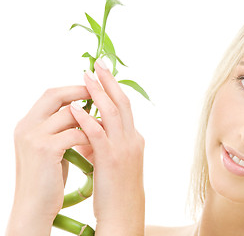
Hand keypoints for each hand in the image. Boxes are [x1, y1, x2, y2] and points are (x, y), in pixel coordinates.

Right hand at [8, 86, 90, 232]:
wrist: (35, 207)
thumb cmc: (48, 180)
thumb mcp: (51, 149)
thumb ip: (61, 130)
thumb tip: (83, 115)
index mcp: (27, 123)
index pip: (51, 95)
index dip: (73, 89)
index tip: (94, 89)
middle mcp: (26, 126)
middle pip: (55, 95)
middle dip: (81, 91)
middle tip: (101, 94)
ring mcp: (33, 136)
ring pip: (68, 114)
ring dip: (90, 117)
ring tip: (105, 122)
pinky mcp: (45, 149)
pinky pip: (75, 133)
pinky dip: (91, 135)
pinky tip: (100, 141)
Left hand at [70, 59, 144, 234]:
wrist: (125, 213)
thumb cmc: (119, 189)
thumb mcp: (116, 162)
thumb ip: (106, 143)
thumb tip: (90, 130)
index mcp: (134, 139)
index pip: (124, 108)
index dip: (114, 89)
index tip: (103, 74)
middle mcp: (132, 139)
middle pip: (122, 103)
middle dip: (109, 81)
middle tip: (98, 63)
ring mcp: (124, 148)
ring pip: (112, 113)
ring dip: (98, 92)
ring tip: (86, 75)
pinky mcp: (111, 159)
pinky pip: (98, 134)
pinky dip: (87, 119)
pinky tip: (76, 108)